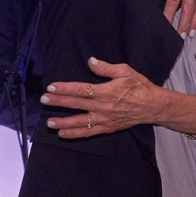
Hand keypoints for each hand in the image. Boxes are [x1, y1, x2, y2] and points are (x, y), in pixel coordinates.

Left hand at [41, 57, 161, 137]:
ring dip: (63, 122)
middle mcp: (103, 107)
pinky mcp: (107, 128)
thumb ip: (106, 68)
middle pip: (76, 105)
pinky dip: (75, 134)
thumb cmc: (139, 86)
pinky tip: (63, 134)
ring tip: (49, 122)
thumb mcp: (125, 71)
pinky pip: (88, 132)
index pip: (81, 90)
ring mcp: (104, 119)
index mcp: (106, 91)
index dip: (65, 89)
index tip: (51, 87)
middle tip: (43, 100)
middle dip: (58, 102)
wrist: (152, 106)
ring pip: (80, 122)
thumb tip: (90, 62)